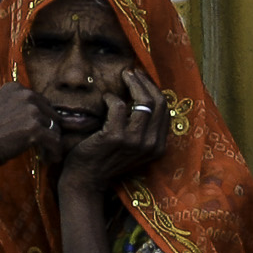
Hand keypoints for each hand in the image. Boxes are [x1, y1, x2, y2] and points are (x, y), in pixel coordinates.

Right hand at [0, 84, 60, 174]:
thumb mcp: (3, 111)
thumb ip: (23, 109)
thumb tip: (55, 117)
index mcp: (16, 88)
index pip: (42, 103)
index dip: (42, 120)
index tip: (35, 133)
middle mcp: (25, 94)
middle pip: (52, 114)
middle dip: (49, 131)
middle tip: (42, 145)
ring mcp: (31, 110)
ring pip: (56, 128)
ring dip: (52, 143)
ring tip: (44, 153)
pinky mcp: (34, 128)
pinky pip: (55, 141)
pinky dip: (54, 152)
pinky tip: (48, 159)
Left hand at [59, 68, 169, 192]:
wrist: (87, 179)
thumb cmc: (107, 159)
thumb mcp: (133, 146)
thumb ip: (143, 128)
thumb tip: (145, 96)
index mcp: (158, 146)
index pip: (165, 110)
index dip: (154, 90)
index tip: (142, 79)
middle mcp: (150, 144)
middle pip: (158, 103)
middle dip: (145, 82)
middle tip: (133, 73)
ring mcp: (134, 141)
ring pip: (143, 101)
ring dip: (132, 83)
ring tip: (124, 76)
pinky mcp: (115, 137)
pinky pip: (119, 106)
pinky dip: (112, 98)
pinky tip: (106, 98)